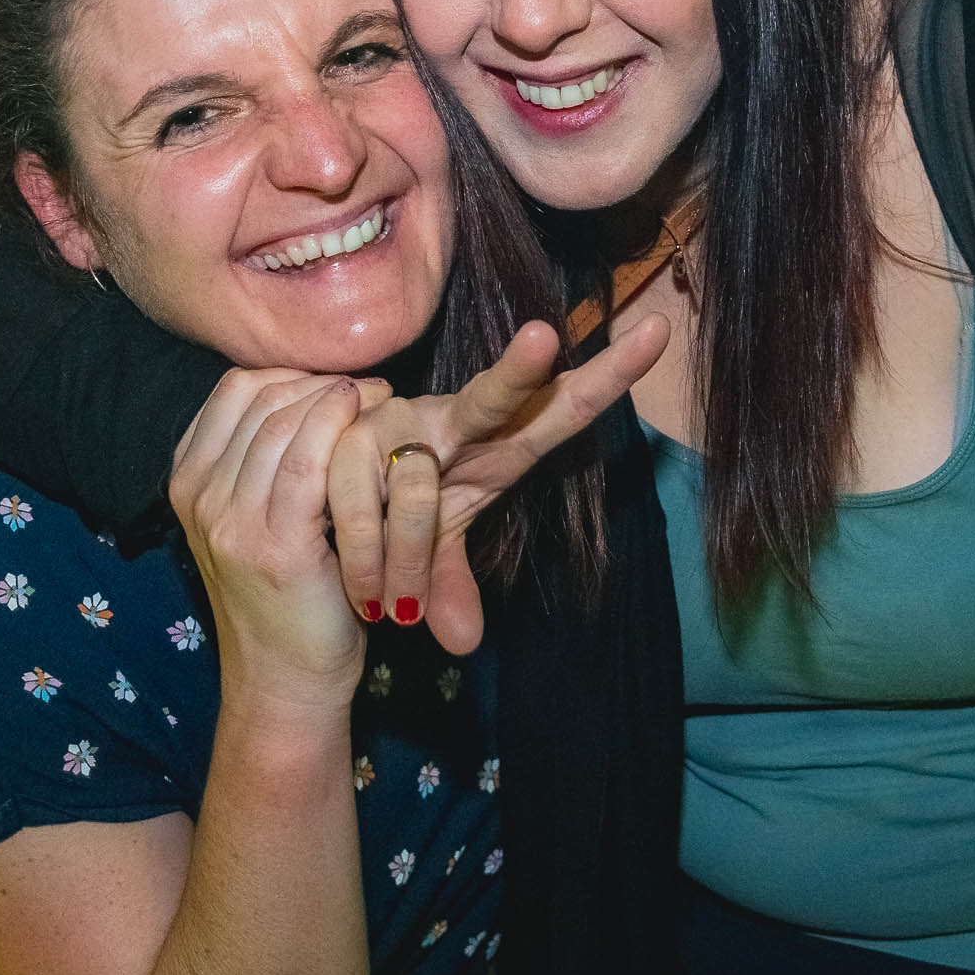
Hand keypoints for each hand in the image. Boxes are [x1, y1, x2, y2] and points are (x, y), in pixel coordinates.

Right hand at [168, 371, 372, 717]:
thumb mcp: (249, 521)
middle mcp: (198, 497)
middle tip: (371, 385)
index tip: (337, 383)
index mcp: (186, 482)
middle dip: (321, 380)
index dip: (292, 373)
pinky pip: (308, 462)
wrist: (282, 681)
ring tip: (382, 401)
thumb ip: (256, 462)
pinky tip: (372, 426)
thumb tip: (305, 394)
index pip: (234, 392)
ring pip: (283, 423)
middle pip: (259, 399)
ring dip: (340, 399)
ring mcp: (229, 521)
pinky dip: (342, 430)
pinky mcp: (274, 546)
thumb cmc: (283, 598)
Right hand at [323, 314, 672, 655]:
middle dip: (517, 371)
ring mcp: (400, 418)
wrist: (316, 490)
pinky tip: (357, 582)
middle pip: (494, 396)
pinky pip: (363, 499)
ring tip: (391, 609)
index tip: (659, 331)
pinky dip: (363, 550)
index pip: (563, 407)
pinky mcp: (349, 428)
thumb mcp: (437, 552)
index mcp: (499, 441)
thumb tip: (465, 642)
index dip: (610, 374)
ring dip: (406, 558)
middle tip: (541, 339)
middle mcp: (453, 418)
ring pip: (417, 490)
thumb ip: (451, 583)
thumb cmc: (398, 510)